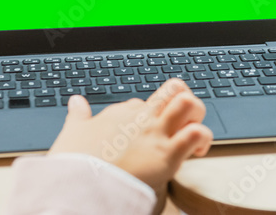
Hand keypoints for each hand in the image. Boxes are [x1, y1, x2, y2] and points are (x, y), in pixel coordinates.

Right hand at [49, 79, 212, 204]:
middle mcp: (142, 117)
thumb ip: (78, 116)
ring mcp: (156, 133)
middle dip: (183, 99)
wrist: (79, 185)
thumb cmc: (75, 162)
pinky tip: (197, 151)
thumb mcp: (72, 133)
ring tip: (191, 131)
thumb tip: (76, 101)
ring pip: (190, 104)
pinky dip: (203, 139)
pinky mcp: (167, 154)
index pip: (145, 102)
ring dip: (197, 115)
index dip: (150, 115)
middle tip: (180, 121)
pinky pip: (196, 134)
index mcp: (122, 112)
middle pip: (174, 89)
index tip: (146, 132)